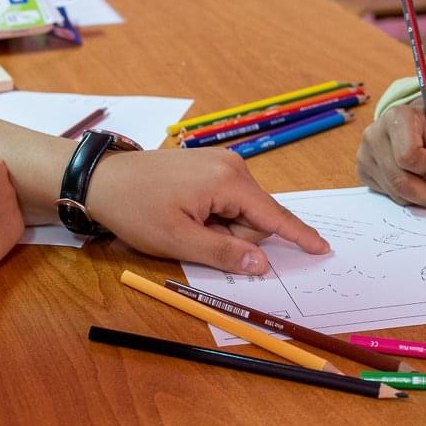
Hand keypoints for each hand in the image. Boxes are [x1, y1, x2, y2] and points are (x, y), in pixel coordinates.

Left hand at [84, 147, 330, 274]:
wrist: (101, 179)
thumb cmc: (137, 209)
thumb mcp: (180, 241)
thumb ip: (225, 253)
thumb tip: (262, 264)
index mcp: (229, 180)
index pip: (274, 215)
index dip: (299, 236)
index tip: (323, 248)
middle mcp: (232, 165)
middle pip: (256, 216)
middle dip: (235, 237)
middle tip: (194, 236)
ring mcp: (219, 162)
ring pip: (240, 210)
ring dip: (221, 228)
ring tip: (183, 224)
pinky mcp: (207, 165)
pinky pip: (226, 199)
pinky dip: (214, 216)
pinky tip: (186, 215)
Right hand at [356, 99, 425, 208]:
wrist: (419, 124)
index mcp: (398, 117)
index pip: (408, 156)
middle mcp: (375, 134)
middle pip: (399, 179)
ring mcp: (365, 153)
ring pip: (394, 191)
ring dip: (419, 197)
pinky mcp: (363, 169)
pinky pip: (388, 194)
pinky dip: (407, 197)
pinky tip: (416, 182)